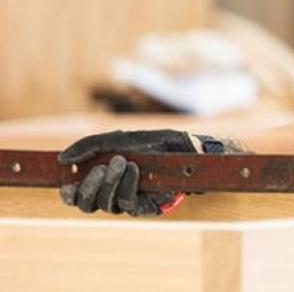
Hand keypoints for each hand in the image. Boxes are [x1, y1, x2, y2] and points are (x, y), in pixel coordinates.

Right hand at [57, 129, 198, 215]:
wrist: (180, 147)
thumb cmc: (148, 144)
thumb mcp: (115, 139)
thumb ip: (88, 147)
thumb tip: (62, 159)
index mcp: (100, 180)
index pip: (76, 197)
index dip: (69, 195)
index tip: (67, 185)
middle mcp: (111, 194)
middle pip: (86, 205)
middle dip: (90, 186)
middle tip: (102, 167)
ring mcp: (127, 201)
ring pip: (106, 205)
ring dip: (111, 182)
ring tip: (123, 161)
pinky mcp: (144, 206)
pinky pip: (127, 204)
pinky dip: (127, 185)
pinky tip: (135, 170)